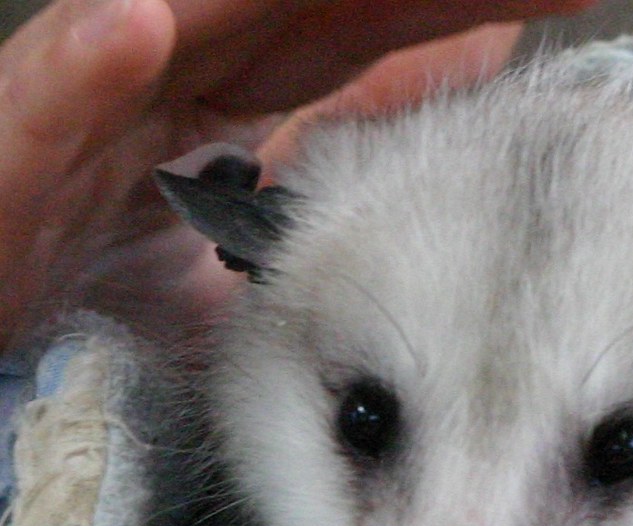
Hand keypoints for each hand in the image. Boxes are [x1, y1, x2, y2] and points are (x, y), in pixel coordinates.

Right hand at [0, 0, 590, 345]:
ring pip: (198, 20)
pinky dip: (90, 62)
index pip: (363, 33)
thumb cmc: (106, 259)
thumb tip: (420, 150)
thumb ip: (323, 178)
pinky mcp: (21, 141)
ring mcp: (103, 93)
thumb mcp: (246, 232)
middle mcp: (181, 66)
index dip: (455, 11)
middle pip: (311, 7)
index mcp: (239, 88)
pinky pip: (54, 95)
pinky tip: (135, 30)